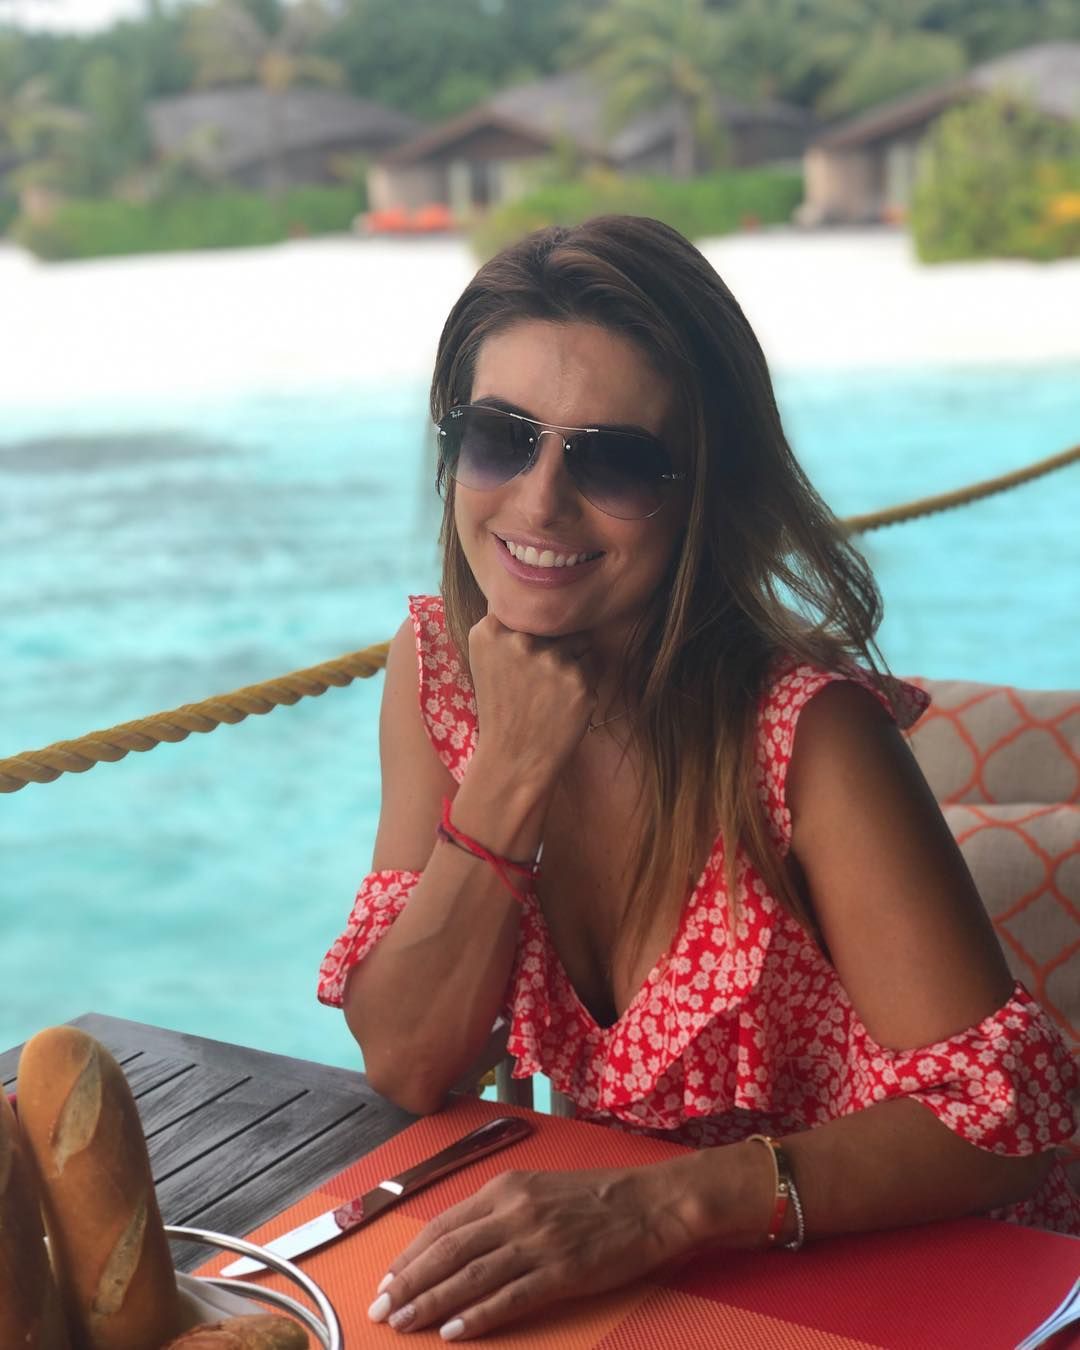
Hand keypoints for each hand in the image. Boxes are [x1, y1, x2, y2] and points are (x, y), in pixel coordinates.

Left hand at [366, 1163, 697, 1339]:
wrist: (651, 1202)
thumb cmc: (596, 1197)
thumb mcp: (539, 1189)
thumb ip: (499, 1211)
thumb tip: (456, 1243)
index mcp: (506, 1188)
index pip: (445, 1224)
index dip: (412, 1255)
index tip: (387, 1279)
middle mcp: (514, 1210)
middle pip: (448, 1250)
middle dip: (409, 1282)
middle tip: (380, 1308)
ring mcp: (537, 1241)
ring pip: (470, 1274)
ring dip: (431, 1302)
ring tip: (404, 1323)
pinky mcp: (561, 1271)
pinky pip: (509, 1296)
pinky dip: (477, 1315)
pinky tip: (453, 1331)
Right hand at [467, 614, 594, 785]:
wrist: (514, 758)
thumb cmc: (501, 707)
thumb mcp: (485, 659)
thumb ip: (503, 624)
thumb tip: (533, 593)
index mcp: (489, 631)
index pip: (526, 605)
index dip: (530, 627)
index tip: (523, 650)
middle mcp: (520, 640)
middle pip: (555, 621)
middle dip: (553, 642)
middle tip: (536, 678)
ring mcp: (552, 659)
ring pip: (579, 641)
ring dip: (572, 660)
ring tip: (550, 691)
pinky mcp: (579, 680)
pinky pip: (593, 664)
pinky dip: (584, 681)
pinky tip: (563, 703)